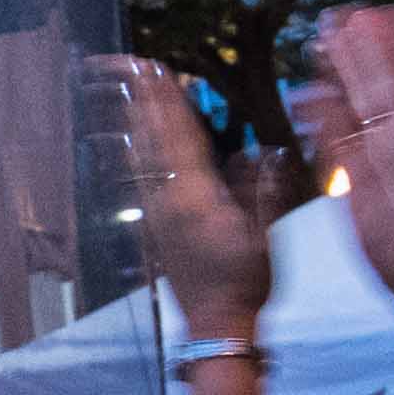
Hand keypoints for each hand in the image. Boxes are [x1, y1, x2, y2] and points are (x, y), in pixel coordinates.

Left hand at [93, 54, 275, 336]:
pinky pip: (143, 179)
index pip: (180, 137)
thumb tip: (259, 151)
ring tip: (130, 92)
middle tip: (132, 68)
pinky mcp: (155, 228)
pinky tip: (135, 142)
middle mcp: (168, 202)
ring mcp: (157, 215)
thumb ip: (259, 190)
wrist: (216, 326)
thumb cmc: (245, 285)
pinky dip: (139, 152)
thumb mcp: (263, 236)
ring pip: (143, 158)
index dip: (169, 101)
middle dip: (145, 101)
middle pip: (154, 140)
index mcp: (196, 198)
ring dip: (138, 122)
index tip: (159, 70)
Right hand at [295, 4, 393, 296]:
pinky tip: (303, 92)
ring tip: (321, 39)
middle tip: (342, 12)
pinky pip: (330, 137)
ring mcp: (373, 154)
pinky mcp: (351, 177)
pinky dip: (317, 114)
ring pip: (350, 103)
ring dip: (336, 72)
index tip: (383, 14)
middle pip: (374, 82)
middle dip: (359, 47)